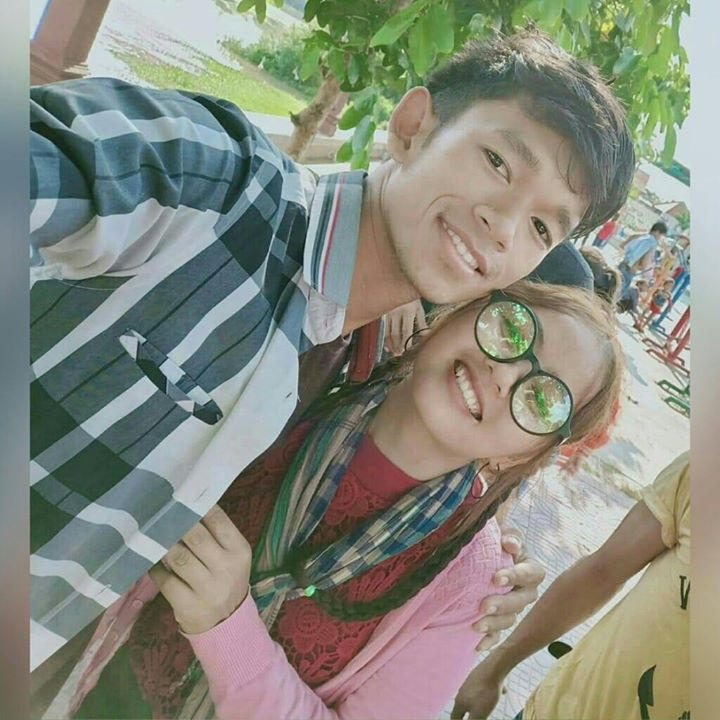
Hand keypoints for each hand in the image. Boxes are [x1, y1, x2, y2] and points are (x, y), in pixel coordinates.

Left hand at [149, 505, 251, 634]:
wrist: (227, 624)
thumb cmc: (226, 579)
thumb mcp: (232, 556)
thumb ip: (216, 535)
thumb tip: (186, 505)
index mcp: (239, 551)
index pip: (218, 520)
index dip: (198, 506)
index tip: (182, 496)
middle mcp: (226, 568)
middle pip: (196, 536)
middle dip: (176, 524)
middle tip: (161, 514)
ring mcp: (207, 589)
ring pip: (178, 557)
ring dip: (163, 544)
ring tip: (154, 535)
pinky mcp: (189, 605)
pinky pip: (166, 580)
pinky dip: (156, 568)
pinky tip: (153, 562)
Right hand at [383, 299, 426, 355]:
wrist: (400, 284)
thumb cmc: (412, 297)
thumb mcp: (418, 308)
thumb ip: (421, 322)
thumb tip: (424, 335)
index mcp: (407, 311)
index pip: (406, 330)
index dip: (406, 342)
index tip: (407, 350)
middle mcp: (396, 312)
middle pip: (395, 334)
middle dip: (397, 346)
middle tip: (399, 354)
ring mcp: (388, 313)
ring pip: (387, 333)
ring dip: (390, 345)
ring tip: (394, 353)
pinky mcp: (383, 314)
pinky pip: (383, 329)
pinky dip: (385, 339)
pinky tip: (387, 346)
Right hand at [450, 658, 505, 718]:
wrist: (494, 668)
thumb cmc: (486, 693)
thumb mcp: (480, 714)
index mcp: (460, 702)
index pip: (455, 717)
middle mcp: (462, 691)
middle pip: (463, 706)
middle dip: (469, 715)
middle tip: (475, 718)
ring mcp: (470, 682)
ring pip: (474, 696)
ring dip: (480, 704)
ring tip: (489, 708)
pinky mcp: (479, 675)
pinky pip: (484, 687)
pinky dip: (491, 692)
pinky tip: (503, 691)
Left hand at [472, 532, 544, 650]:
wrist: (480, 557)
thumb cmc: (494, 541)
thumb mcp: (503, 533)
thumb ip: (510, 536)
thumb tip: (509, 543)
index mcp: (530, 568)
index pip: (532, 573)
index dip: (516, 576)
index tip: (495, 578)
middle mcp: (526, 590)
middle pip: (522, 601)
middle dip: (503, 604)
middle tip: (484, 606)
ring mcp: (514, 608)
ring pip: (510, 620)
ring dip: (495, 624)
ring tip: (476, 625)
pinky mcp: (501, 621)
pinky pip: (499, 635)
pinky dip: (490, 640)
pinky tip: (477, 645)